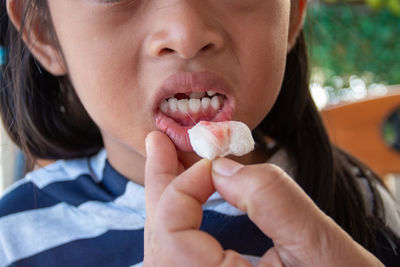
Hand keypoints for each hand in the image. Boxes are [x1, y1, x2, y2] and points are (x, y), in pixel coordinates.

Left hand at [143, 131, 382, 266]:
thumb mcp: (320, 246)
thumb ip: (272, 200)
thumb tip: (221, 166)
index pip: (172, 232)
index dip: (185, 187)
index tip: (214, 159)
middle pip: (161, 239)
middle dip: (162, 184)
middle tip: (159, 143)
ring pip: (167, 247)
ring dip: (168, 197)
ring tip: (167, 160)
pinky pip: (183, 252)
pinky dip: (183, 216)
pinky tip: (188, 193)